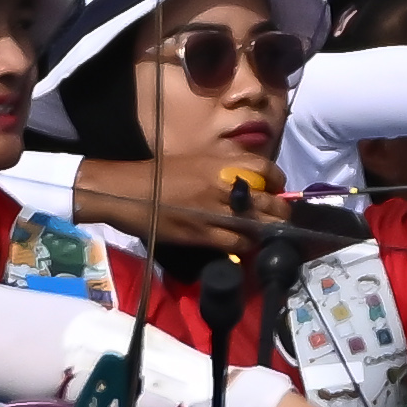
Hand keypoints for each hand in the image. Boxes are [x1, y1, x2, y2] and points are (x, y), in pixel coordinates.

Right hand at [74, 159, 290, 253]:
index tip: (276, 191)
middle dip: (280, 214)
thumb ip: (223, 168)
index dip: (278, 184)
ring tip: (265, 236)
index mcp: (221, 162)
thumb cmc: (159, 173)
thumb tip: (246, 182)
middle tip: (279, 220)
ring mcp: (215, 210)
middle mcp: (223, 184)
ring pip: (258, 226)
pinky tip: (244, 246)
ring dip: (267, 233)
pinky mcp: (203, 233)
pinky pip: (237, 243)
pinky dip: (246, 246)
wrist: (126, 189)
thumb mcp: (197, 160)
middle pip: (269, 202)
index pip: (267, 171)